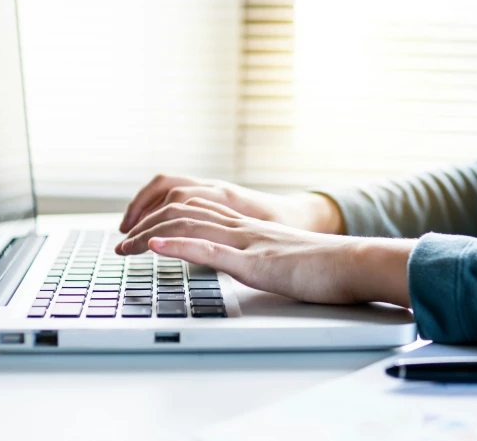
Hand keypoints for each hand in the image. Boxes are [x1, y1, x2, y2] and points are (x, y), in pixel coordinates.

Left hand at [116, 198, 412, 306]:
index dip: (160, 217)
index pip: (194, 210)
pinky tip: (154, 249)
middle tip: (121, 243)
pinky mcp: (256, 262)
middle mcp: (243, 227)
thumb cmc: (326, 265)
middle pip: (182, 212)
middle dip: (145, 225)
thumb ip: (262, 255)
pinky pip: (210, 249)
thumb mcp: (284, 258)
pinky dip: (177, 248)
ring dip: (150, 236)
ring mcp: (248, 242)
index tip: (139, 234)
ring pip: (189, 226)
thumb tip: (248, 264)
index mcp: (248, 226)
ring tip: (125, 248)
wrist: (355, 262)